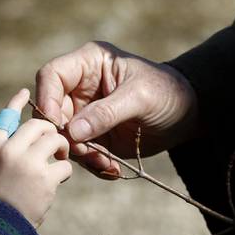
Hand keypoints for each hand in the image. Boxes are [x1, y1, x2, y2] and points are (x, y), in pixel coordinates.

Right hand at [0, 88, 71, 227]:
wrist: (1, 227)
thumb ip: (4, 148)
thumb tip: (21, 130)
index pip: (5, 116)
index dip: (16, 102)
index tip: (25, 92)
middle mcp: (9, 151)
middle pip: (37, 124)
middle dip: (50, 131)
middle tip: (54, 145)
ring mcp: (27, 164)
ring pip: (55, 140)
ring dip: (61, 150)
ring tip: (58, 162)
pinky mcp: (44, 179)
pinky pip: (65, 165)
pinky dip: (65, 172)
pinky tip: (57, 181)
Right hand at [35, 41, 199, 178]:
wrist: (188, 115)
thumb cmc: (167, 93)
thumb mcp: (140, 98)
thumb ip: (106, 113)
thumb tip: (72, 131)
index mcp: (88, 64)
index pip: (52, 76)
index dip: (47, 100)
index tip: (57, 127)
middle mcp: (80, 87)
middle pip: (52, 111)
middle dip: (66, 137)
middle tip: (86, 153)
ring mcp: (85, 113)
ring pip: (64, 136)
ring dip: (81, 155)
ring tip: (106, 164)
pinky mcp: (93, 135)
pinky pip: (80, 153)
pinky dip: (92, 164)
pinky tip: (112, 169)